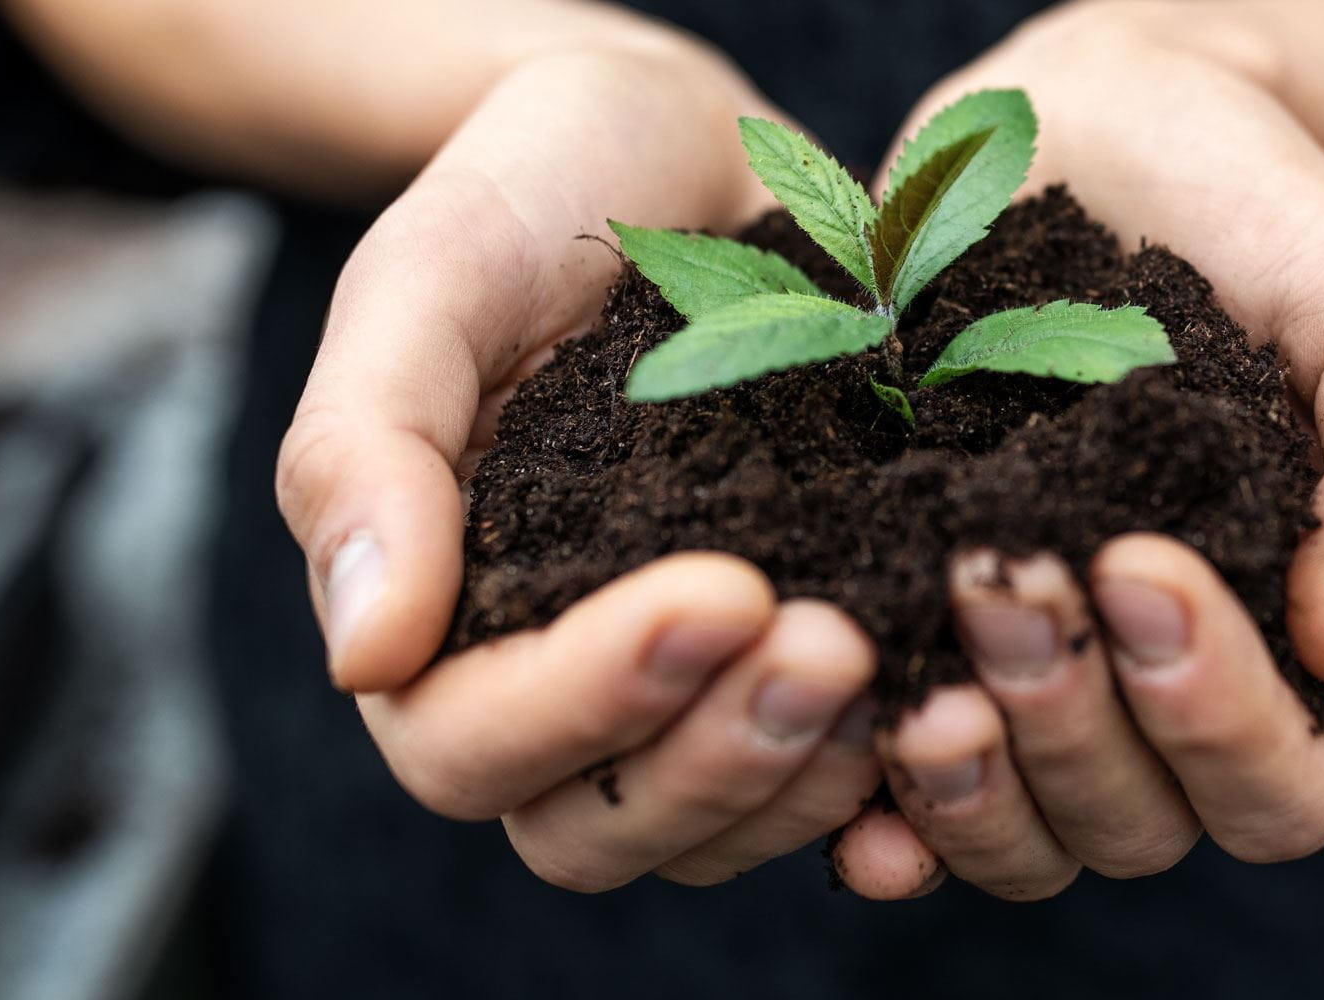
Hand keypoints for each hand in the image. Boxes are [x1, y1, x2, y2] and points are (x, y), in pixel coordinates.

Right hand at [276, 45, 881, 888]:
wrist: (680, 153)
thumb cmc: (532, 193)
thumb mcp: (429, 281)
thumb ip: (364, 453)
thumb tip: (365, 656)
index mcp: (439, 615)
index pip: (470, 744)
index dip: (587, 701)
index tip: (721, 591)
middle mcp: (554, 677)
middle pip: (597, 827)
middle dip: (719, 758)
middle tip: (836, 643)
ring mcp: (682, 686)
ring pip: (718, 829)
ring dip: (808, 775)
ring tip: (902, 656)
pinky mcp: (789, 657)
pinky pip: (827, 785)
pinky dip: (891, 785)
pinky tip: (959, 714)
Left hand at [833, 0, 1323, 899]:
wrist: (1094, 129)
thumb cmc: (1256, 218)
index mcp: (1295, 648)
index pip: (1283, 785)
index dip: (1215, 716)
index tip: (1137, 562)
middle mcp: (1161, 698)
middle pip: (1135, 825)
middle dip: (1067, 721)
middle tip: (996, 574)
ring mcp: (1036, 682)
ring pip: (1017, 835)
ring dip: (966, 783)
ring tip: (913, 678)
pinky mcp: (917, 644)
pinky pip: (892, 788)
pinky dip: (870, 806)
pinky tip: (838, 753)